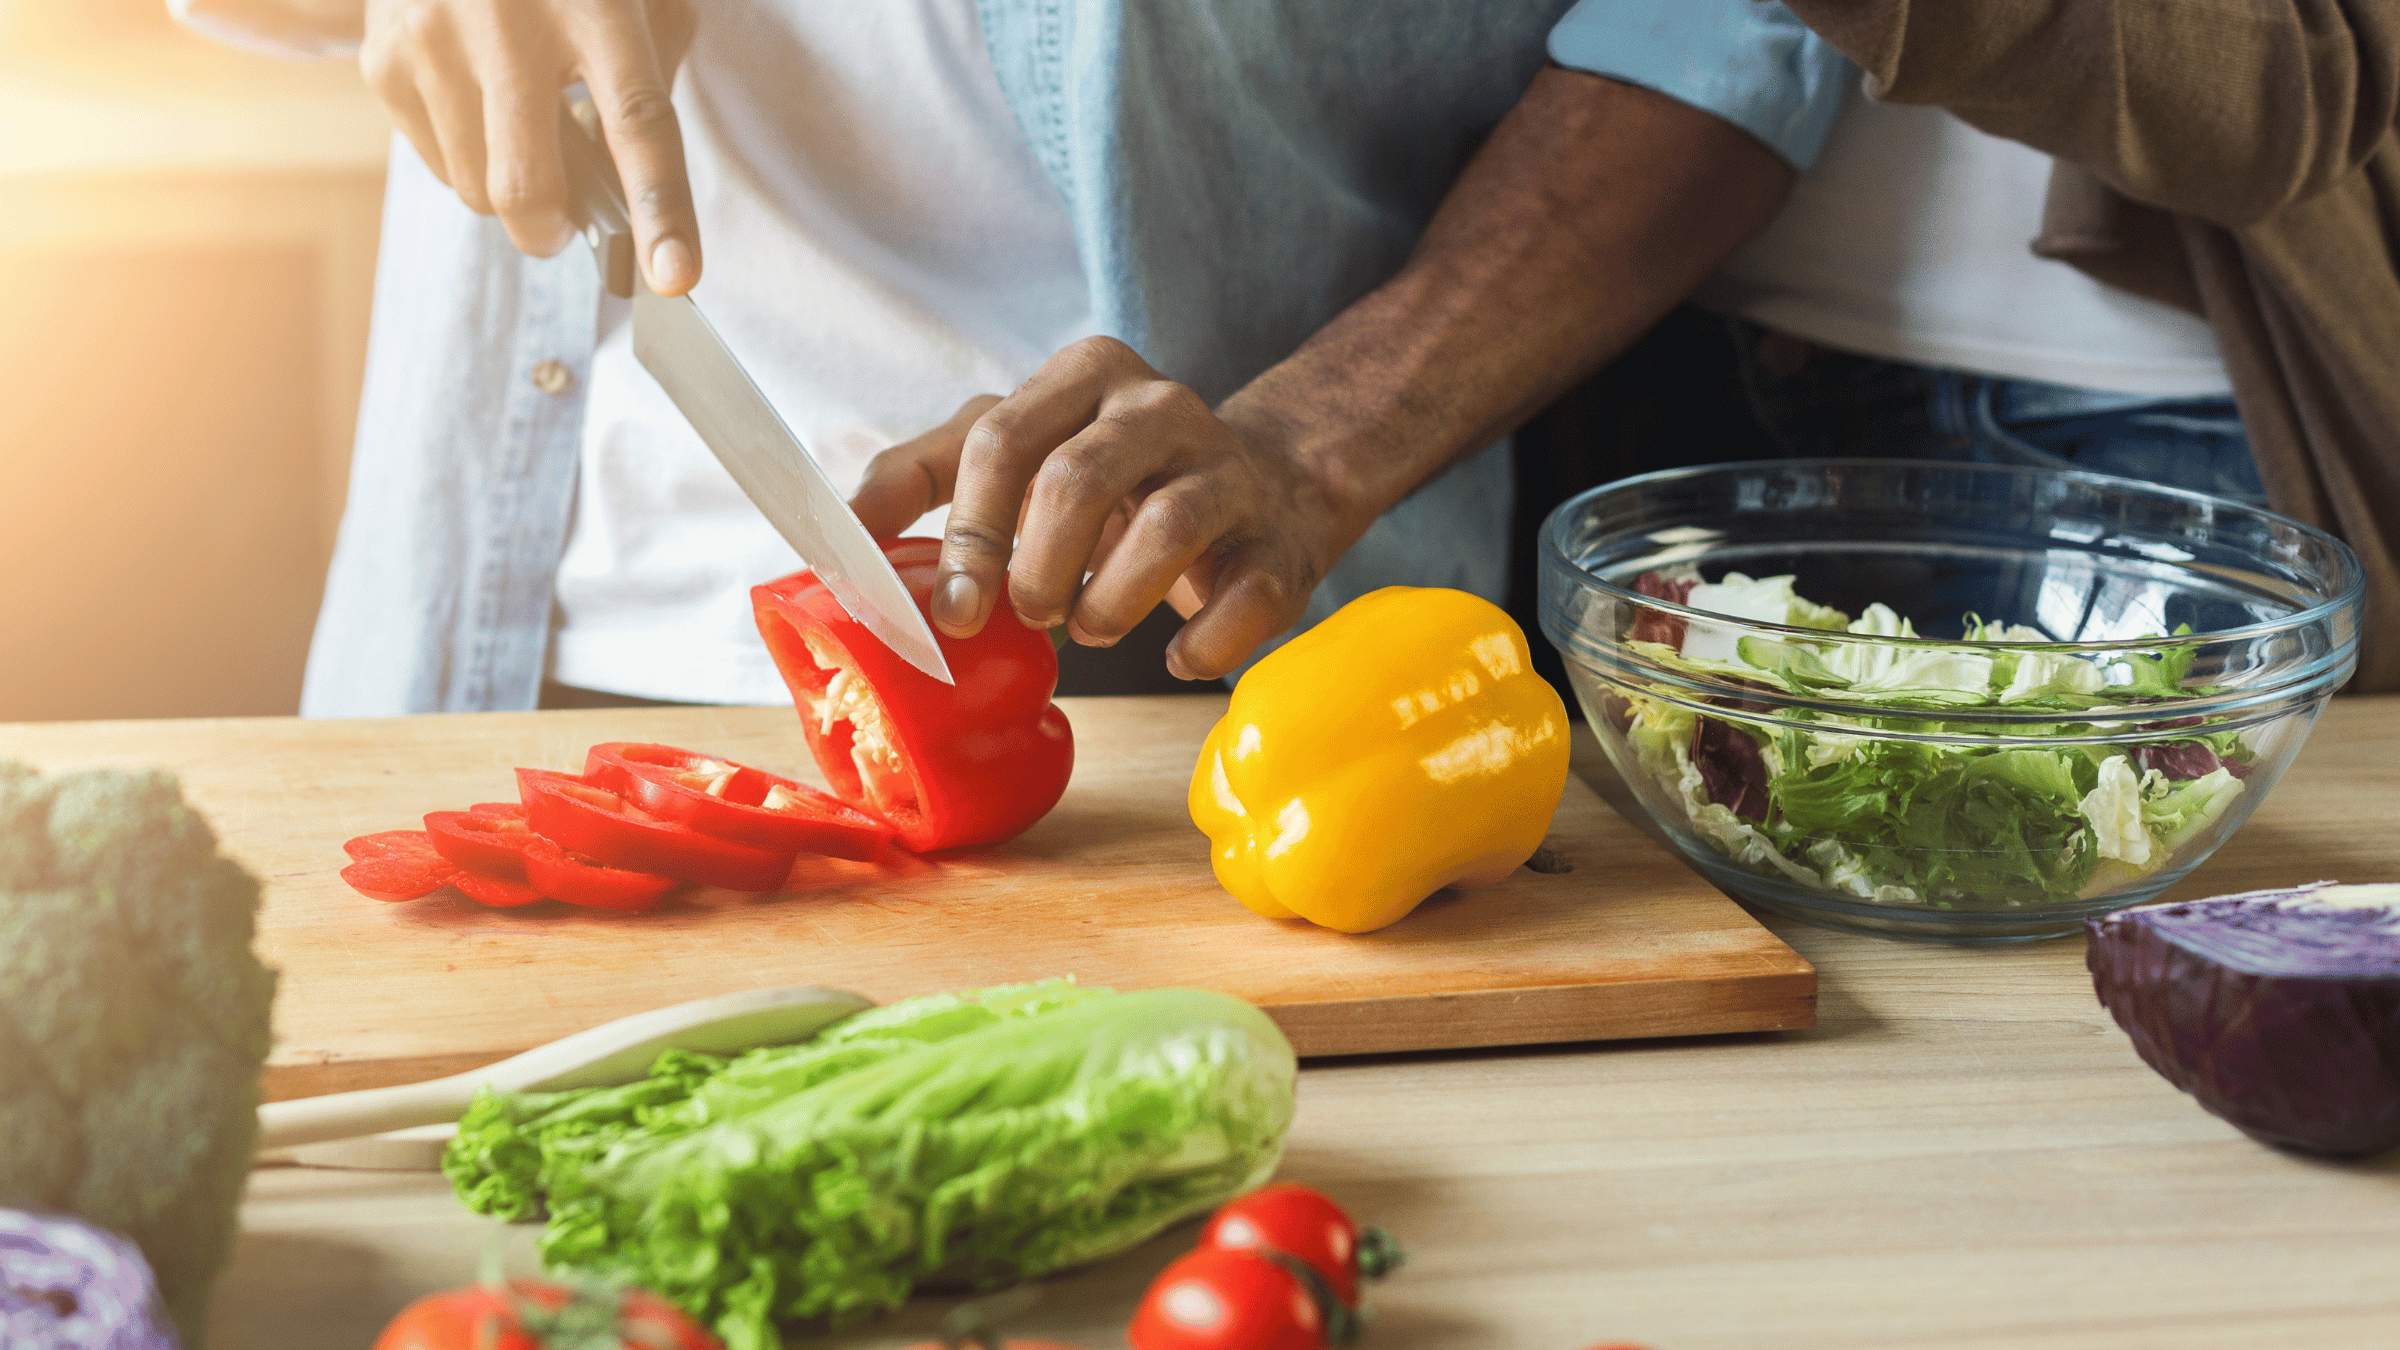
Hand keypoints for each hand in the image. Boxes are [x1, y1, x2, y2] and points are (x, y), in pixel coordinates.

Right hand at [361, 0, 701, 291]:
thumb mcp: (638, 1)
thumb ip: (651, 83)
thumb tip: (635, 197)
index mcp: (597, 6)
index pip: (638, 121)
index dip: (661, 208)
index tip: (674, 276)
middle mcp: (508, 20)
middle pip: (527, 186)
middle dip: (549, 232)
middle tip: (562, 226)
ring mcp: (434, 39)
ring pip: (476, 191)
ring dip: (507, 189)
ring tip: (517, 126)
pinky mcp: (383, 59)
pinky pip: (437, 166)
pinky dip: (466, 158)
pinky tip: (474, 99)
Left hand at [849, 338, 1361, 681]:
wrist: (1266, 488)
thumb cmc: (1112, 480)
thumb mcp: (1017, 450)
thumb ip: (925, 475)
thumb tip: (837, 535)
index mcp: (1084, 375)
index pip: (1002, 438)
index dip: (967, 533)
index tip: (951, 610)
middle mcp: (1161, 406)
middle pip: (1079, 480)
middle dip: (1035, 568)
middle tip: (1026, 617)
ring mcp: (1229, 469)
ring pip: (1168, 528)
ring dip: (1110, 603)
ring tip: (1089, 627)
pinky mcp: (1281, 541)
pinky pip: (1245, 597)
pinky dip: (1200, 642)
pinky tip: (1173, 655)